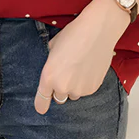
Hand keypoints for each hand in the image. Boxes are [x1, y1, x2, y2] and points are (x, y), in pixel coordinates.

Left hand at [34, 0, 129, 114]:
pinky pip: (85, 90)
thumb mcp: (53, 46)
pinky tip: (88, 67)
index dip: (41, 105)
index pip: (41, 101)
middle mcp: (63, 87)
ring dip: (74, 86)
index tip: (41, 108)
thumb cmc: (73, 34)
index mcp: (49, 76)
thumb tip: (53, 66)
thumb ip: (50, 62)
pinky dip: (86, 83)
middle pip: (58, 98)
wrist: (98, 31)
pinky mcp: (93, 88)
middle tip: (66, 73)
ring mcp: (79, 89)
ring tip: (79, 67)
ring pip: (73, 94)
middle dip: (60, 89)